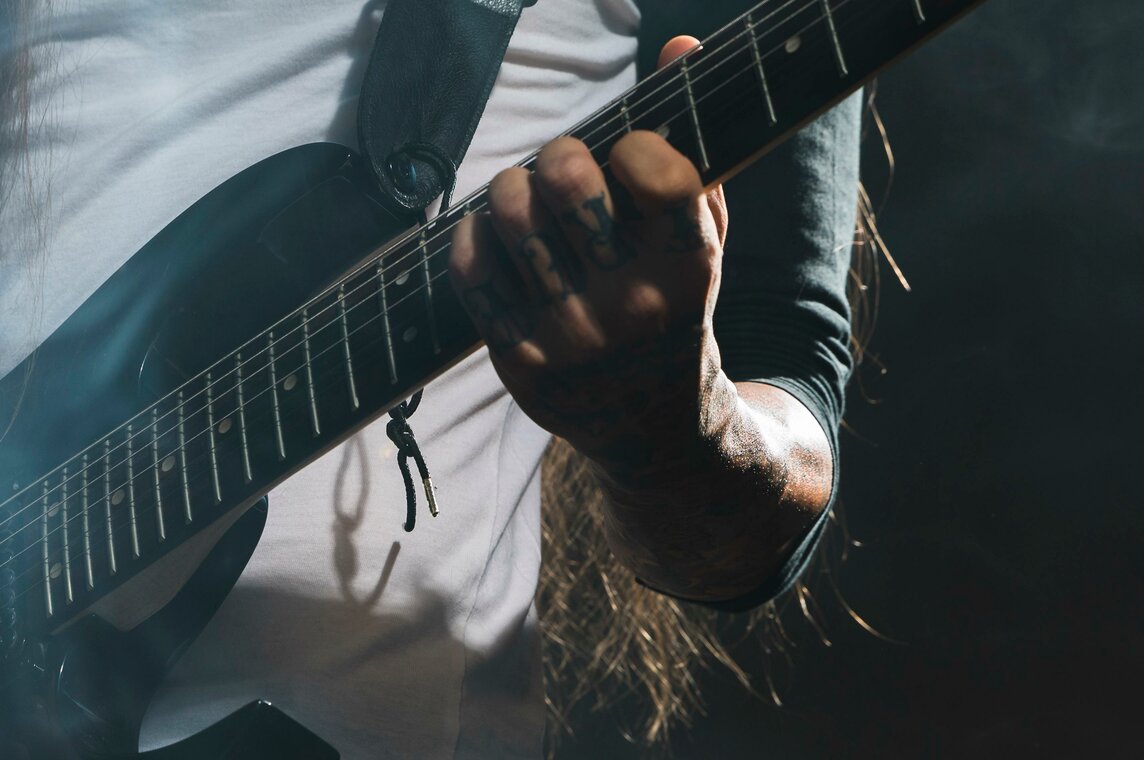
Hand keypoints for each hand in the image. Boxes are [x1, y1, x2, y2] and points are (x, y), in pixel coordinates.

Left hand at [448, 36, 734, 475]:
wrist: (658, 426)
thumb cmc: (675, 304)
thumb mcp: (701, 233)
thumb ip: (690, 144)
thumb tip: (678, 44)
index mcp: (689, 262)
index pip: (654, 166)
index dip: (629, 144)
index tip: (625, 155)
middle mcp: (632, 301)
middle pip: (567, 179)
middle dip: (556, 155)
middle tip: (558, 166)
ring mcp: (571, 334)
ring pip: (510, 217)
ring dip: (508, 189)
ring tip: (521, 197)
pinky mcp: (520, 361)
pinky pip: (470, 271)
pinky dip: (471, 238)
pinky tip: (490, 236)